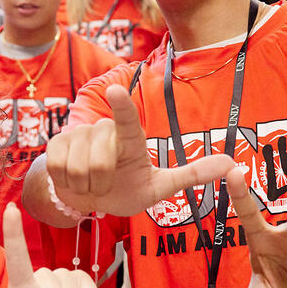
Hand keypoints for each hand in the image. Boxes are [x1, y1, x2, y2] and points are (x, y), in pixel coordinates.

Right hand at [45, 84, 234, 216]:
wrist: (87, 197)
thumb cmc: (126, 188)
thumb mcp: (160, 187)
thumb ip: (192, 174)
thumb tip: (231, 164)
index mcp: (129, 138)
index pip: (126, 121)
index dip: (122, 106)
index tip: (118, 90)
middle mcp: (103, 130)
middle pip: (99, 161)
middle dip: (101, 183)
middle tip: (104, 184)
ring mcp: (77, 135)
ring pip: (78, 168)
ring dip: (84, 185)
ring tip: (89, 182)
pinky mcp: (55, 144)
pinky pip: (59, 169)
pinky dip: (67, 183)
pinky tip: (72, 179)